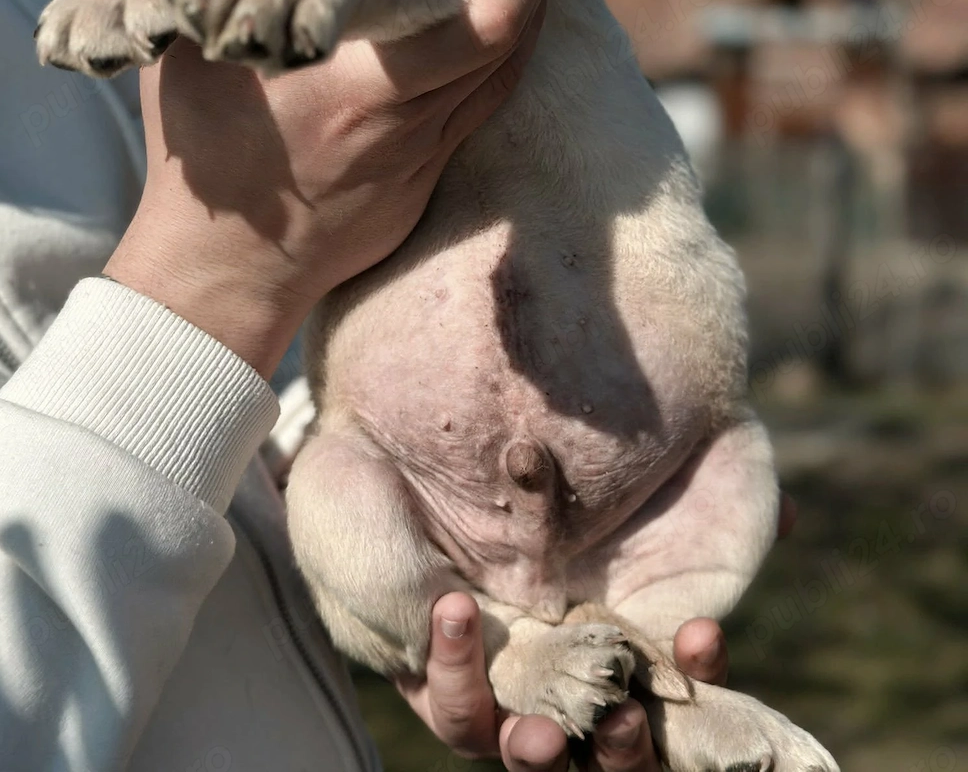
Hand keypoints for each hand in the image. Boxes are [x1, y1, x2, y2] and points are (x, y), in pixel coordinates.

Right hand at [105, 0, 575, 377]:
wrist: (225, 272)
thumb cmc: (203, 153)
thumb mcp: (198, 51)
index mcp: (349, 86)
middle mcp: (399, 118)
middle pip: (504, 30)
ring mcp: (421, 153)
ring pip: (507, 66)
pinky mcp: (426, 176)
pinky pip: (488, 100)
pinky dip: (508, 45)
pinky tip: (513, 11)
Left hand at [401, 495, 797, 770]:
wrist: (414, 462)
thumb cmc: (537, 489)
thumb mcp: (630, 491)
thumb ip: (701, 504)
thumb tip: (790, 515)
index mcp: (622, 652)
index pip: (679, 691)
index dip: (700, 674)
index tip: (700, 633)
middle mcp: (568, 683)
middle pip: (615, 755)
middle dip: (627, 751)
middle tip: (624, 717)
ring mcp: (505, 691)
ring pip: (530, 755)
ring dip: (540, 753)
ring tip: (537, 734)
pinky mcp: (442, 680)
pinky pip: (454, 710)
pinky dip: (456, 672)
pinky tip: (457, 608)